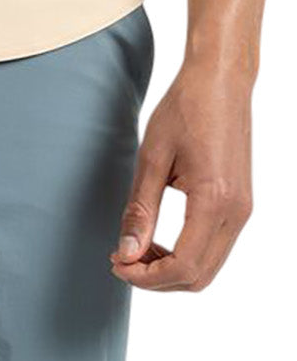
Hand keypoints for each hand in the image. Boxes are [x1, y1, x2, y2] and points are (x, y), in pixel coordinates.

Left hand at [111, 61, 252, 292]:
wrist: (222, 81)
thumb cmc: (186, 109)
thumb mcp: (152, 159)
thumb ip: (140, 212)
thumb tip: (127, 254)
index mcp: (215, 200)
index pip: (182, 266)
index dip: (145, 277)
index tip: (118, 262)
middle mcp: (236, 212)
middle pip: (197, 278)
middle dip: (156, 280)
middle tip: (123, 259)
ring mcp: (242, 211)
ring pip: (206, 269)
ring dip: (169, 271)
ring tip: (137, 250)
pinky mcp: (240, 206)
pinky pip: (213, 250)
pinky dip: (184, 257)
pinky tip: (158, 242)